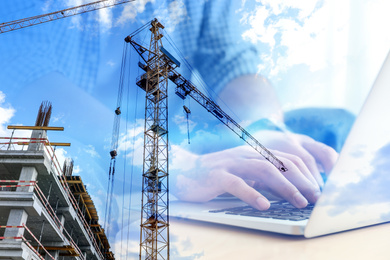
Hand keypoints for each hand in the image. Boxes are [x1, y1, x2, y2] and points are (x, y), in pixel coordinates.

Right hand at [171, 133, 336, 209]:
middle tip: (316, 198)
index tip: (318, 191)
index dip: (306, 174)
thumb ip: (263, 178)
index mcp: (255, 153)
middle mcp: (246, 155)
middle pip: (281, 163)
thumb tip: (290, 191)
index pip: (287, 158)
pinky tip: (264, 205)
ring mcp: (232, 163)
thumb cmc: (217, 175)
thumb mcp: (244, 174)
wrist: (185, 170)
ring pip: (264, 170)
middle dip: (302, 181)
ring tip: (299, 202)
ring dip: (285, 186)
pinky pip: (237, 184)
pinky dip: (252, 194)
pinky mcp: (217, 175)